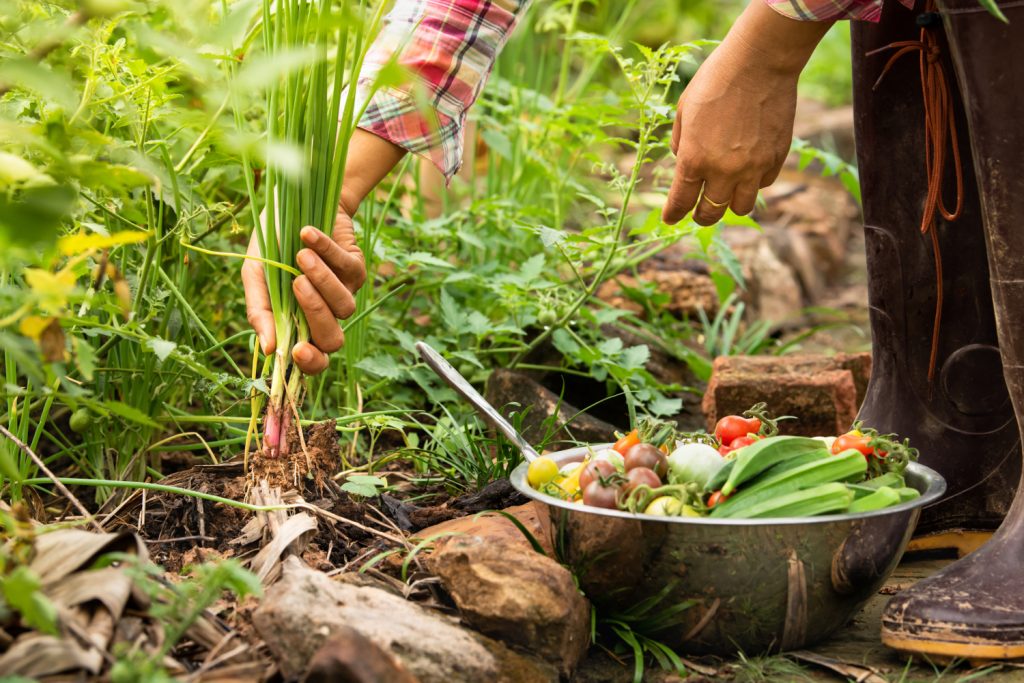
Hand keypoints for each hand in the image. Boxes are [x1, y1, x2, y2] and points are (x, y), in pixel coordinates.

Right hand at [242, 200, 365, 374]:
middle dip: (315, 313)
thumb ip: (260, 311)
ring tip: (301, 256)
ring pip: (345, 306)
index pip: (313, 361)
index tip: (297, 350)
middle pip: (332, 340)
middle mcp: (324, 315)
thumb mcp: (256, 276)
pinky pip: (348, 269)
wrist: (292, 202)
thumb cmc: (271, 244)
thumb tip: (269, 349)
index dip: (310, 363)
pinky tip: (307, 234)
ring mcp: (344, 294)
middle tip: (296, 284)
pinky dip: (326, 250)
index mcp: (299, 325)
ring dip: (323, 280)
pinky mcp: (357, 269)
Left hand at [662, 2, 831, 225]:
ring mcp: (753, 168)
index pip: (681, 201)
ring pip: (741, 208)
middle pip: (711, 213)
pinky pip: (762, 185)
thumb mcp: (684, 110)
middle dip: (701, 216)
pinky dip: (753, 182)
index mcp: (694, 159)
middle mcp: (723, 171)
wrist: (759, 62)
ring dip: (730, 204)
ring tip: (726, 193)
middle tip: (699, 213)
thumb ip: (679, 142)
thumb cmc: (715, 80)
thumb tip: (682, 161)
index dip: (673, 214)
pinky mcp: (776, 159)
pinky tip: (748, 169)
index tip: (670, 219)